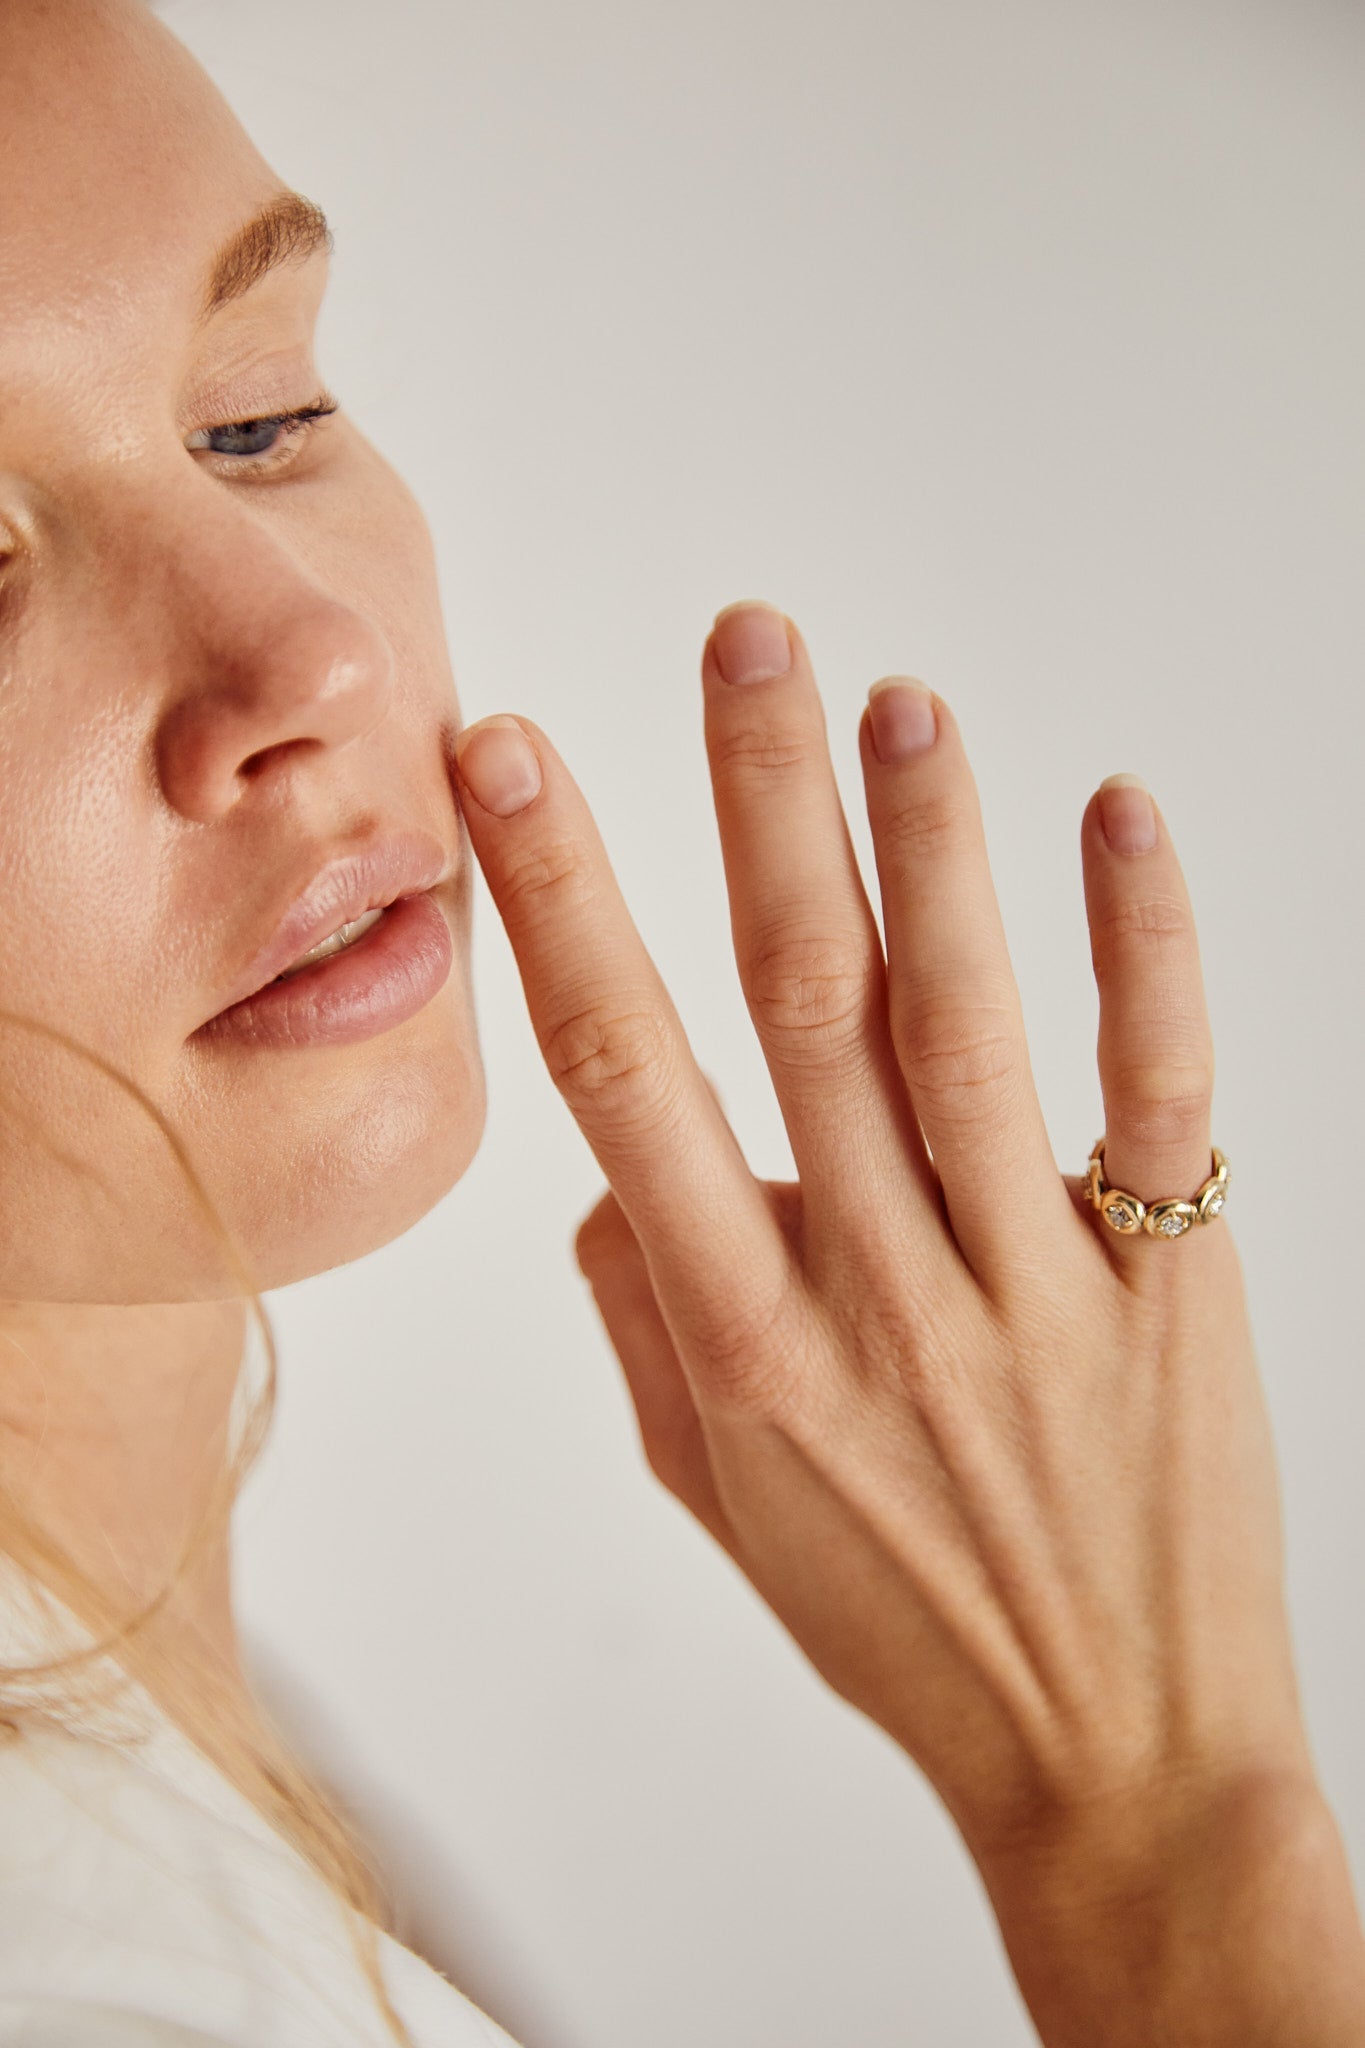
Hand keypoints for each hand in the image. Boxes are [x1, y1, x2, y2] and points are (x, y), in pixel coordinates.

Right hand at [450, 603, 1360, 2039]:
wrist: (1112, 1762)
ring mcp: (1033, 1286)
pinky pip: (1158, 1092)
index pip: (626, 1076)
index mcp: (746, 1343)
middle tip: (746, 642)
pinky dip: (1141, 946)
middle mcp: (878, 1294)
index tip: (517, 766)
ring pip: (965, 1026)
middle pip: (803, 1003)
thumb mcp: (720, 1501)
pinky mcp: (1169, 1285)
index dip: (561, 899)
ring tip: (895, 697)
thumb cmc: (903, 1622)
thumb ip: (647, 1325)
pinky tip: (1114, 818)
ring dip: (927, 845)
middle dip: (759, 802)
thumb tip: (610, 1175)